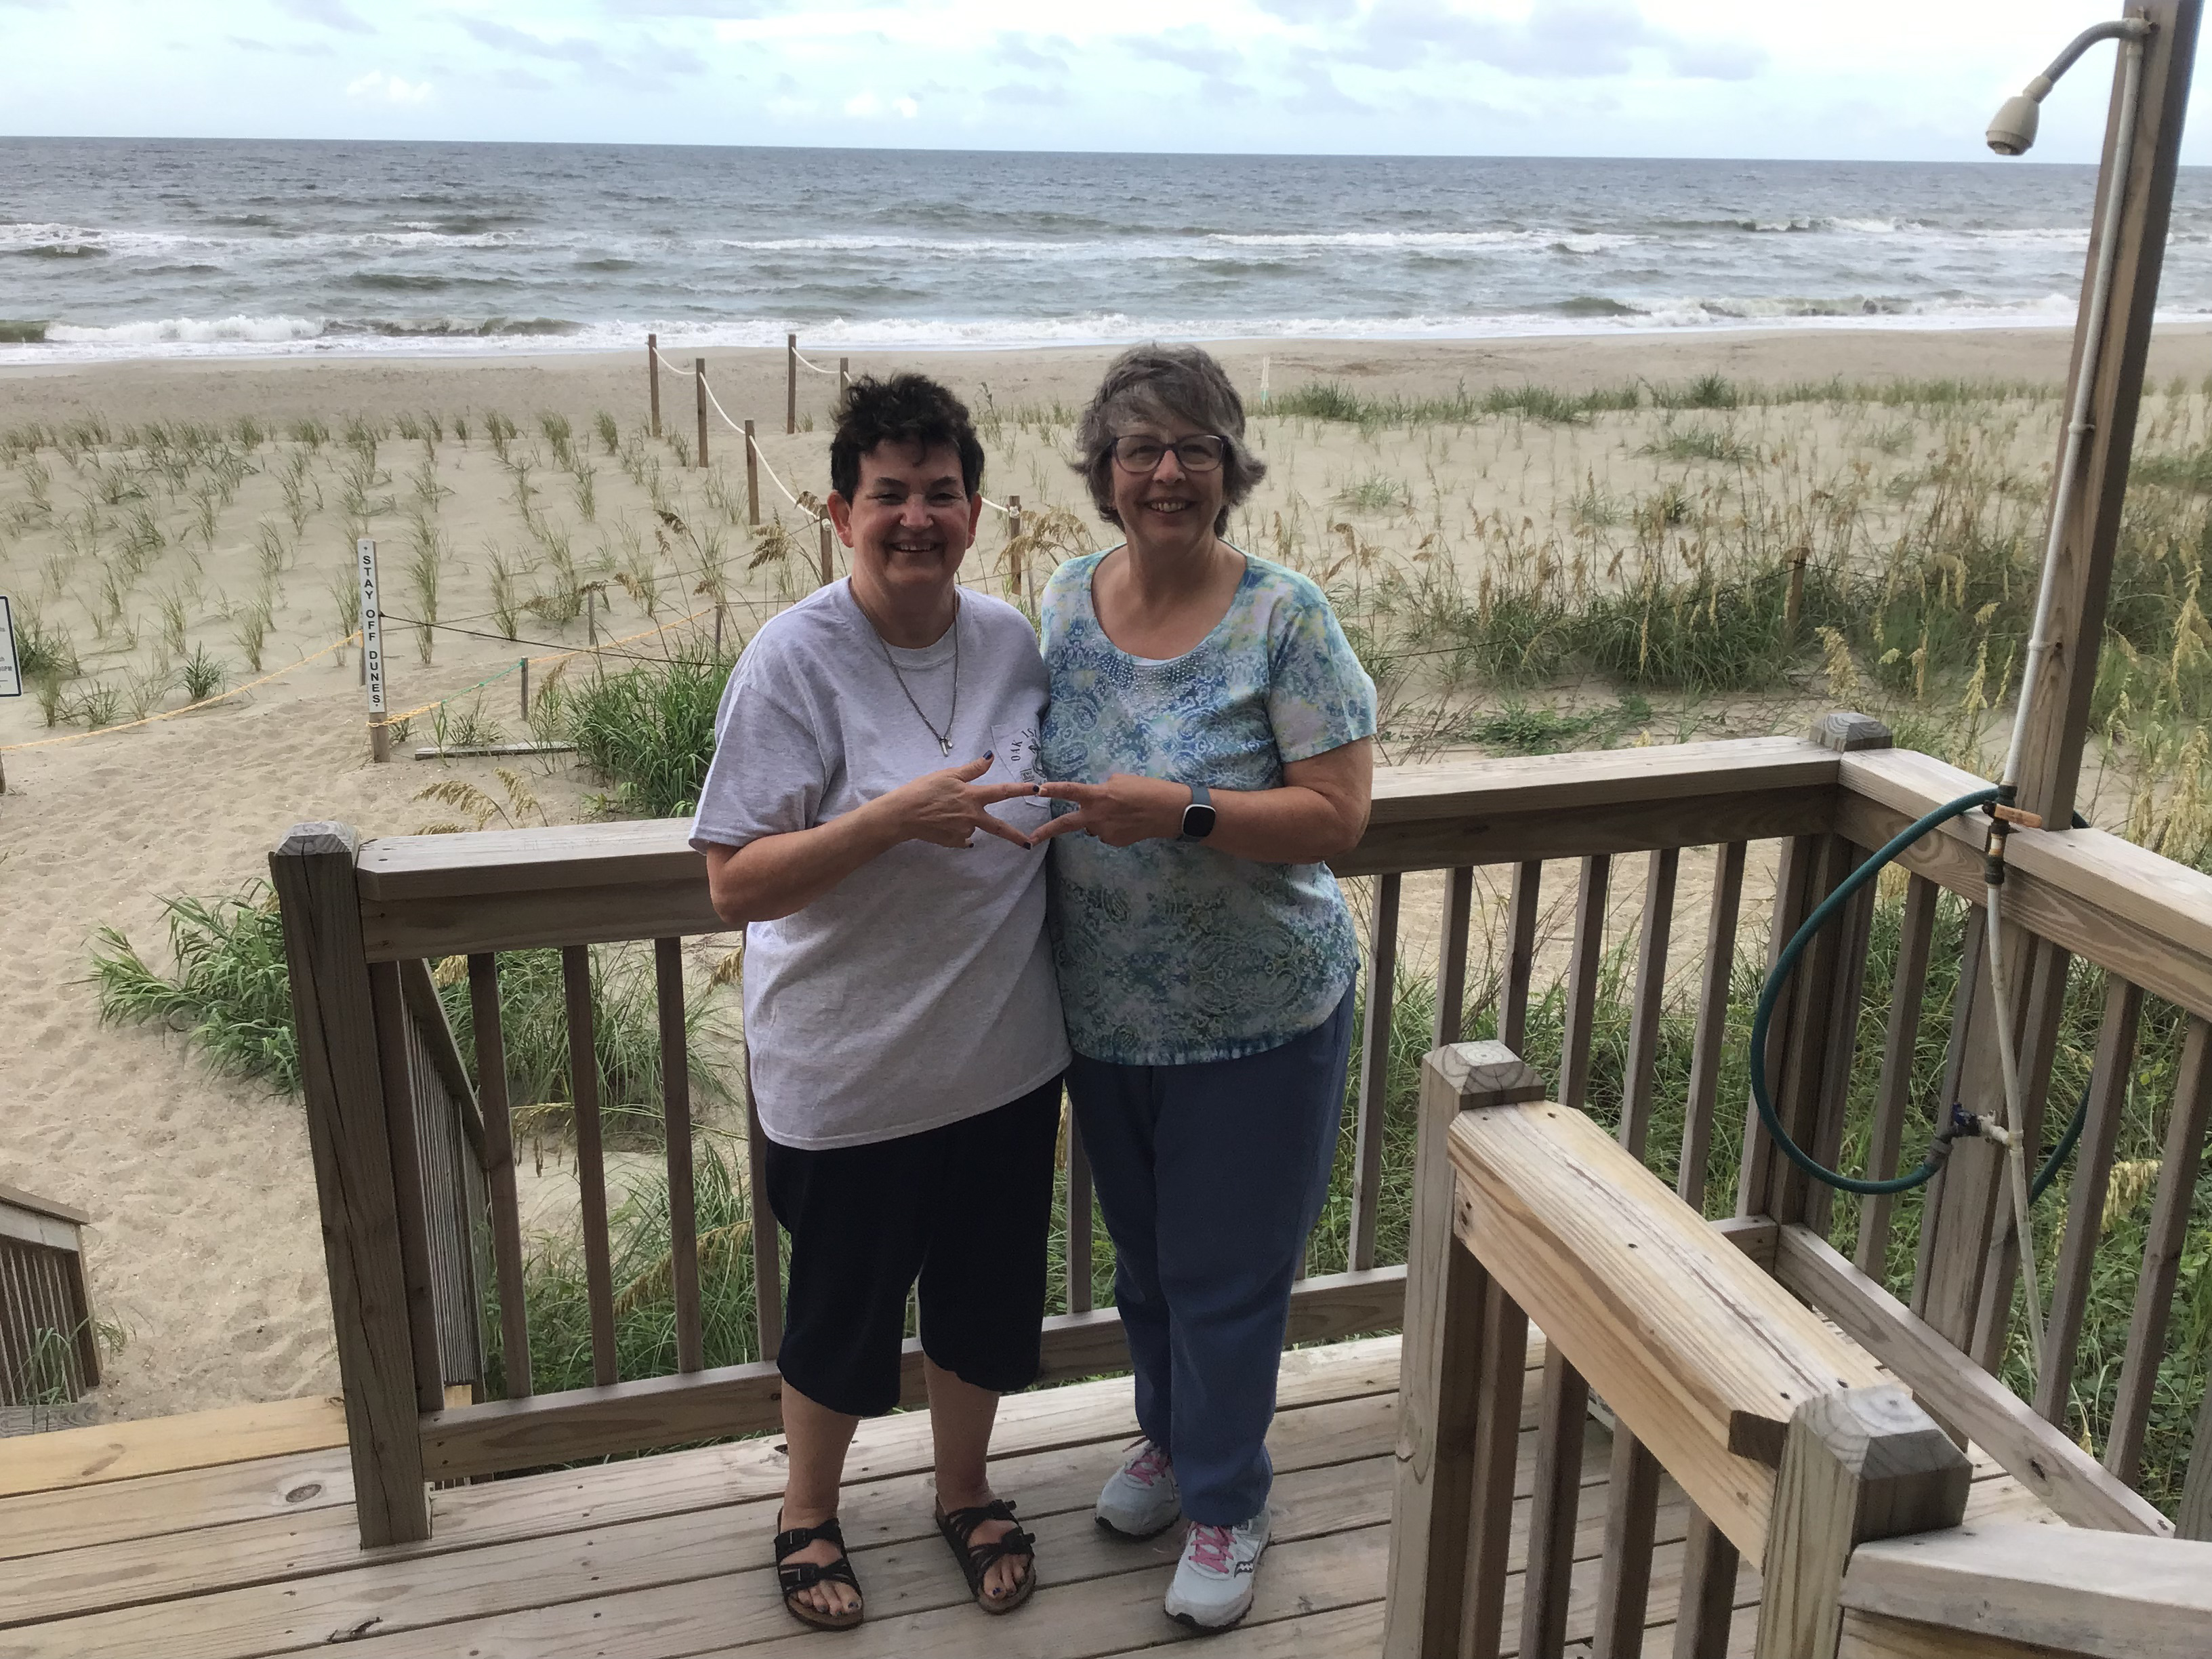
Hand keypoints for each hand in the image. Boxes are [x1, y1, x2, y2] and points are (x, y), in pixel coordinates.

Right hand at [879, 755, 1038, 849]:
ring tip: (944, 810)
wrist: (903, 814)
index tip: (1039, 789)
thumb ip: (972, 769)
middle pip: (999, 827)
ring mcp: (963, 832)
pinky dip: (956, 830)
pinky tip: (943, 823)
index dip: (1021, 789)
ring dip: (966, 820)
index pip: (1002, 792)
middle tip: (1028, 843)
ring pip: (972, 826)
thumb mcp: (948, 774)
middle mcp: (972, 817)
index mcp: (973, 797)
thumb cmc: (923, 790)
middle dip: (1015, 836)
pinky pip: (961, 836)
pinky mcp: (953, 843)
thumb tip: (990, 758)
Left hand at [1030, 774, 1189, 847]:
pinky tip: (1127, 822)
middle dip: (1046, 832)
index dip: (1054, 789)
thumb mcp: (1121, 781)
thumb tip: (1095, 800)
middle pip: (1065, 824)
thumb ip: (1103, 789)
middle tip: (1031, 839)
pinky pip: (1106, 834)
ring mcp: (1105, 832)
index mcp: (1098, 795)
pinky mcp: (1114, 842)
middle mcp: (1097, 816)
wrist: (1169, 811)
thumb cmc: (1147, 789)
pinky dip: (1112, 828)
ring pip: (1092, 826)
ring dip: (1098, 820)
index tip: (1038, 790)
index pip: (1070, 791)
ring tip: (1121, 812)